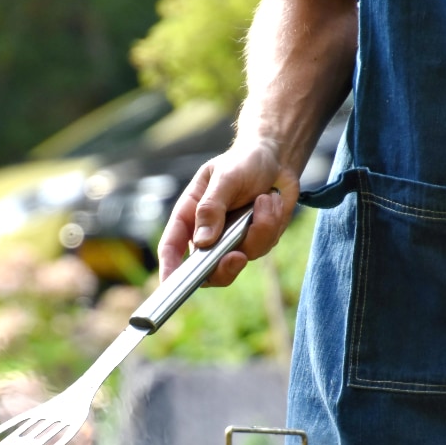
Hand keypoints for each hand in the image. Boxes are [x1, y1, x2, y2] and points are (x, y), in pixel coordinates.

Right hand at [157, 142, 299, 285]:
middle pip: (206, 270)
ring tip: (265, 199)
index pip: (172, 247)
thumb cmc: (242, 162)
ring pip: (241, 257)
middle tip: (237, 256)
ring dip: (259, 229)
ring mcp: (232, 241)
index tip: (170, 285)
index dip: (169, 269)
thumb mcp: (225, 177)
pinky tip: (272, 201)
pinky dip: (272, 224)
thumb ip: (212, 207)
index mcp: (190, 215)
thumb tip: (203, 242)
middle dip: (223, 268)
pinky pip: (263, 246)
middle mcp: (208, 233)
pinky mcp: (256, 241)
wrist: (276, 159)